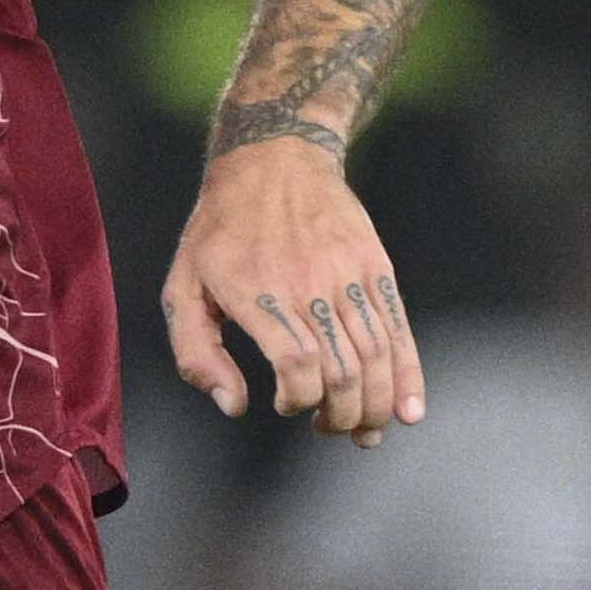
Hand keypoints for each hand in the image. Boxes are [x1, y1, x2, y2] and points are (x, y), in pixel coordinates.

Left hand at [161, 132, 425, 440]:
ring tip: (365, 432)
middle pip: (343, 368)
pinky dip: (408, 374)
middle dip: (340, 415)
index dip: (299, 399)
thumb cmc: (220, 231)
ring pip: (376, 354)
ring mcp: (348, 274)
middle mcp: (308, 284)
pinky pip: (398, 328)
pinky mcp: (375, 266)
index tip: (288, 406)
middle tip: (327, 428)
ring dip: (375, 405)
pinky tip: (409, 410)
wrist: (274, 158)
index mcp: (257, 292)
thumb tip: (233, 405)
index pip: (298, 363)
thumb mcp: (181, 286)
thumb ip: (195, 353)